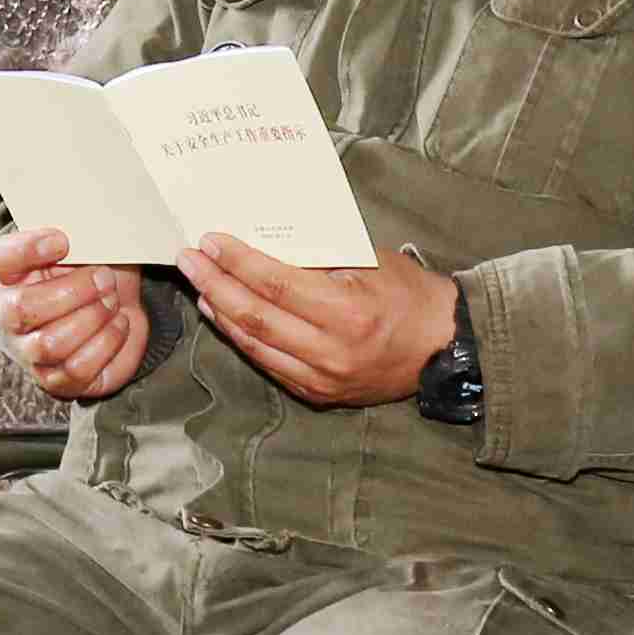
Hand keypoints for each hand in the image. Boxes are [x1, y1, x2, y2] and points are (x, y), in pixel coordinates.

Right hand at [0, 225, 151, 400]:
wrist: (112, 304)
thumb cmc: (92, 268)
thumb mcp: (86, 240)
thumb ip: (79, 226)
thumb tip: (95, 216)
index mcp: (11, 273)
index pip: (1, 259)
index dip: (28, 249)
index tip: (64, 240)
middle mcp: (11, 316)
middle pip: (24, 309)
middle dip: (76, 291)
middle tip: (106, 279)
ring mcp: (31, 353)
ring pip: (51, 344)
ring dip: (93, 318)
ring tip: (112, 301)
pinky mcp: (58, 381)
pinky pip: (78, 371)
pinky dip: (108, 343)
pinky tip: (119, 323)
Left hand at [184, 233, 464, 410]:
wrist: (444, 349)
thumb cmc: (411, 296)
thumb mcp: (372, 261)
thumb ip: (320, 256)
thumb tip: (265, 241)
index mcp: (348, 311)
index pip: (275, 283)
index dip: (237, 261)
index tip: (211, 240)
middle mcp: (331, 351)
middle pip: (254, 316)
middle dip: (215, 283)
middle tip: (190, 259)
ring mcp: (322, 378)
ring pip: (254, 345)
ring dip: (221, 312)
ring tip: (200, 284)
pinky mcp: (318, 394)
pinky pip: (269, 365)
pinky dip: (242, 339)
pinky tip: (225, 317)